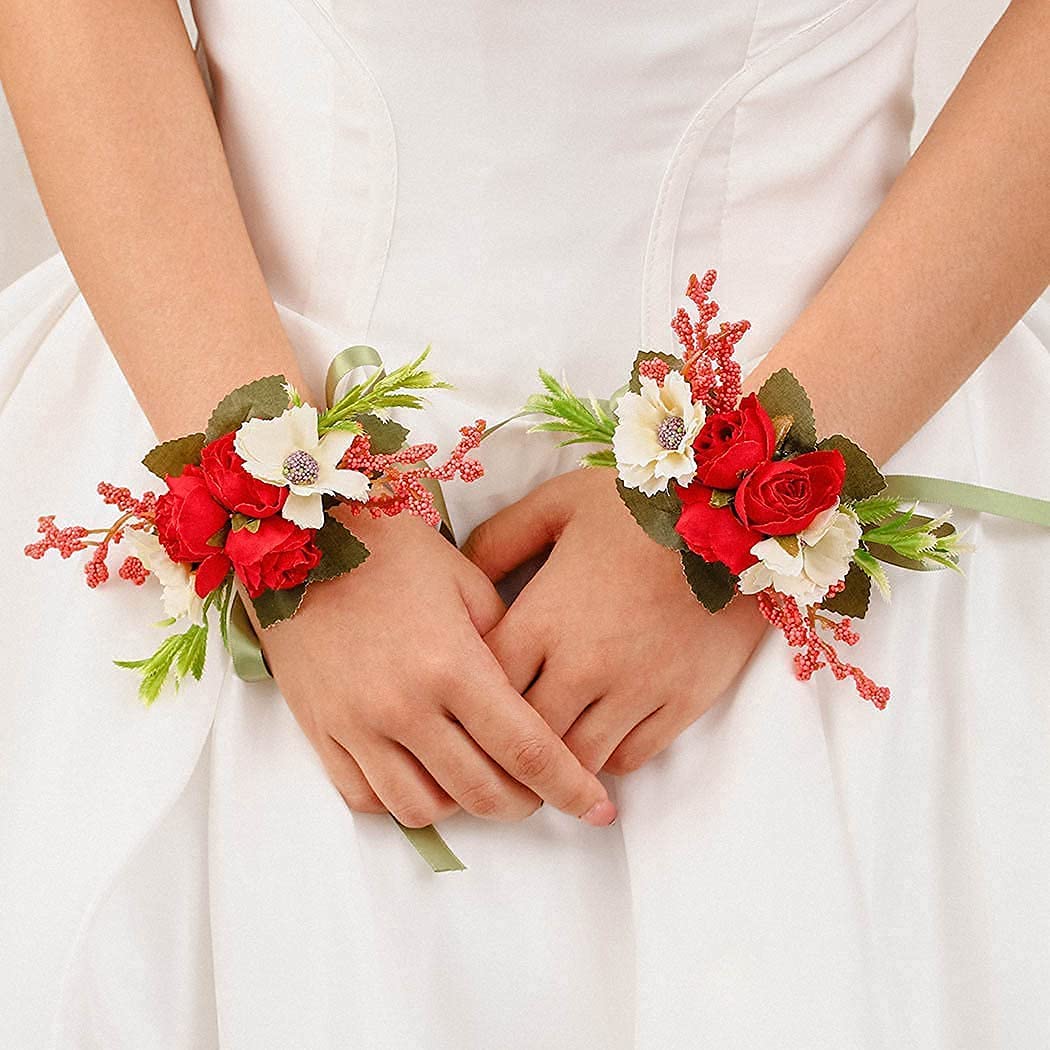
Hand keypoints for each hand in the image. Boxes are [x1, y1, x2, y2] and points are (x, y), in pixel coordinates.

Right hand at [257, 509, 616, 827]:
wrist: (301, 543)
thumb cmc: (392, 551)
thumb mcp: (466, 581)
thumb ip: (507, 642)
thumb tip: (534, 694)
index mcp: (453, 665)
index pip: (527, 748)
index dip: (570, 787)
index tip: (599, 809)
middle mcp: (405, 707)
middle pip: (482, 792)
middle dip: (525, 803)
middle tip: (540, 790)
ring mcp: (356, 726)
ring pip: (424, 809)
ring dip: (464, 807)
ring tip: (480, 779)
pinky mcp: (321, 732)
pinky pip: (367, 798)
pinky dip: (403, 801)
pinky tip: (425, 775)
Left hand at [463, 469, 767, 774]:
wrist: (740, 518)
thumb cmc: (640, 508)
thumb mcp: (559, 504)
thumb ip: (500, 540)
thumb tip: (459, 572)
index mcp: (544, 617)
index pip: (485, 687)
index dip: (469, 702)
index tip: (466, 703)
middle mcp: (583, 665)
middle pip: (526, 738)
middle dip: (507, 748)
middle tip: (497, 748)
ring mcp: (635, 690)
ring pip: (577, 762)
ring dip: (557, 763)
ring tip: (544, 756)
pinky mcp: (682, 703)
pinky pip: (632, 758)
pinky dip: (609, 756)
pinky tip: (600, 735)